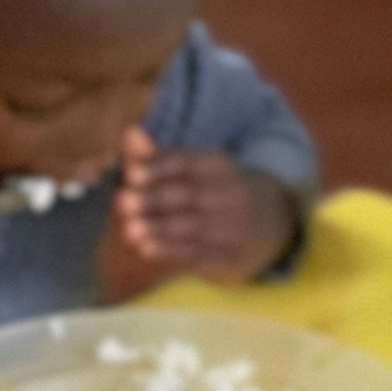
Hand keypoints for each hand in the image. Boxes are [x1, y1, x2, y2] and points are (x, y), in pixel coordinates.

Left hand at [100, 127, 297, 296]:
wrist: (268, 224)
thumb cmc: (212, 192)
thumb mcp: (195, 169)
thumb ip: (159, 156)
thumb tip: (131, 134)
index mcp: (218, 165)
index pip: (187, 164)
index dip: (159, 168)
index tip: (132, 174)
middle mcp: (229, 193)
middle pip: (188, 195)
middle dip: (154, 200)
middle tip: (123, 202)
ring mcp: (232, 227)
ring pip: (191, 227)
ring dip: (158, 229)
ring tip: (130, 230)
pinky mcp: (230, 256)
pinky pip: (197, 254)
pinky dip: (170, 251)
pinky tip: (146, 249)